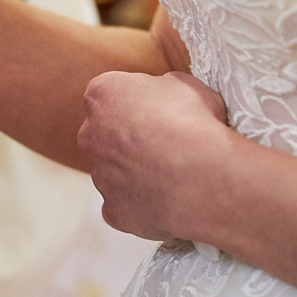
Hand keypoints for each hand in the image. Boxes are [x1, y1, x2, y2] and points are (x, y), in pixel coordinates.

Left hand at [78, 70, 231, 241]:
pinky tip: (169, 203)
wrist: (207, 177)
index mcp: (101, 95)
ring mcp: (100, 176)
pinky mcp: (114, 211)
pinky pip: (124, 207)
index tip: (163, 114)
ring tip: (176, 178)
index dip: (140, 105)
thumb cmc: (197, 123)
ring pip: (114, 173)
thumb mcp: (184, 84)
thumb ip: (160, 89)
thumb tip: (162, 98)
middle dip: (130, 140)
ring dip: (137, 174)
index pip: (112, 96)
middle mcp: (90, 135)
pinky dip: (142, 206)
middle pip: (106, 135)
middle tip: (168, 149)